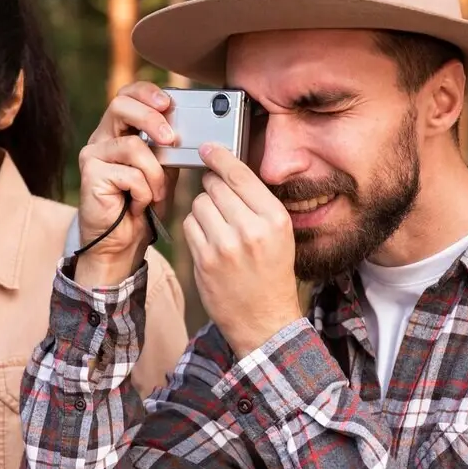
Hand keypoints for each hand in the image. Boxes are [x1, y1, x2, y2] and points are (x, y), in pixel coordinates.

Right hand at [74, 82, 178, 287]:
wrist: (121, 244)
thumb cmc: (141, 206)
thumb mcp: (162, 170)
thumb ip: (168, 147)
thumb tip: (187, 127)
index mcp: (118, 132)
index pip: (127, 95)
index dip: (146, 92)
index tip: (168, 101)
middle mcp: (102, 138)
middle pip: (121, 106)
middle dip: (151, 119)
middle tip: (170, 139)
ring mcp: (92, 155)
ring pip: (133, 147)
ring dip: (154, 174)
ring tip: (156, 194)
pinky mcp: (90, 174)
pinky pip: (129, 174)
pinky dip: (143, 192)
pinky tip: (138, 205)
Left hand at [184, 144, 303, 356]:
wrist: (264, 320)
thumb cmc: (271, 274)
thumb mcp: (278, 234)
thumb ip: (255, 202)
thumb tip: (226, 169)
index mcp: (274, 219)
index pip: (240, 174)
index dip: (220, 157)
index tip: (209, 148)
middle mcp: (251, 229)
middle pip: (216, 186)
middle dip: (213, 189)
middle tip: (220, 204)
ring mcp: (225, 245)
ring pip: (199, 203)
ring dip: (203, 210)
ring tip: (218, 228)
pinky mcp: (204, 260)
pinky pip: (189, 225)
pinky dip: (195, 229)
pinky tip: (208, 242)